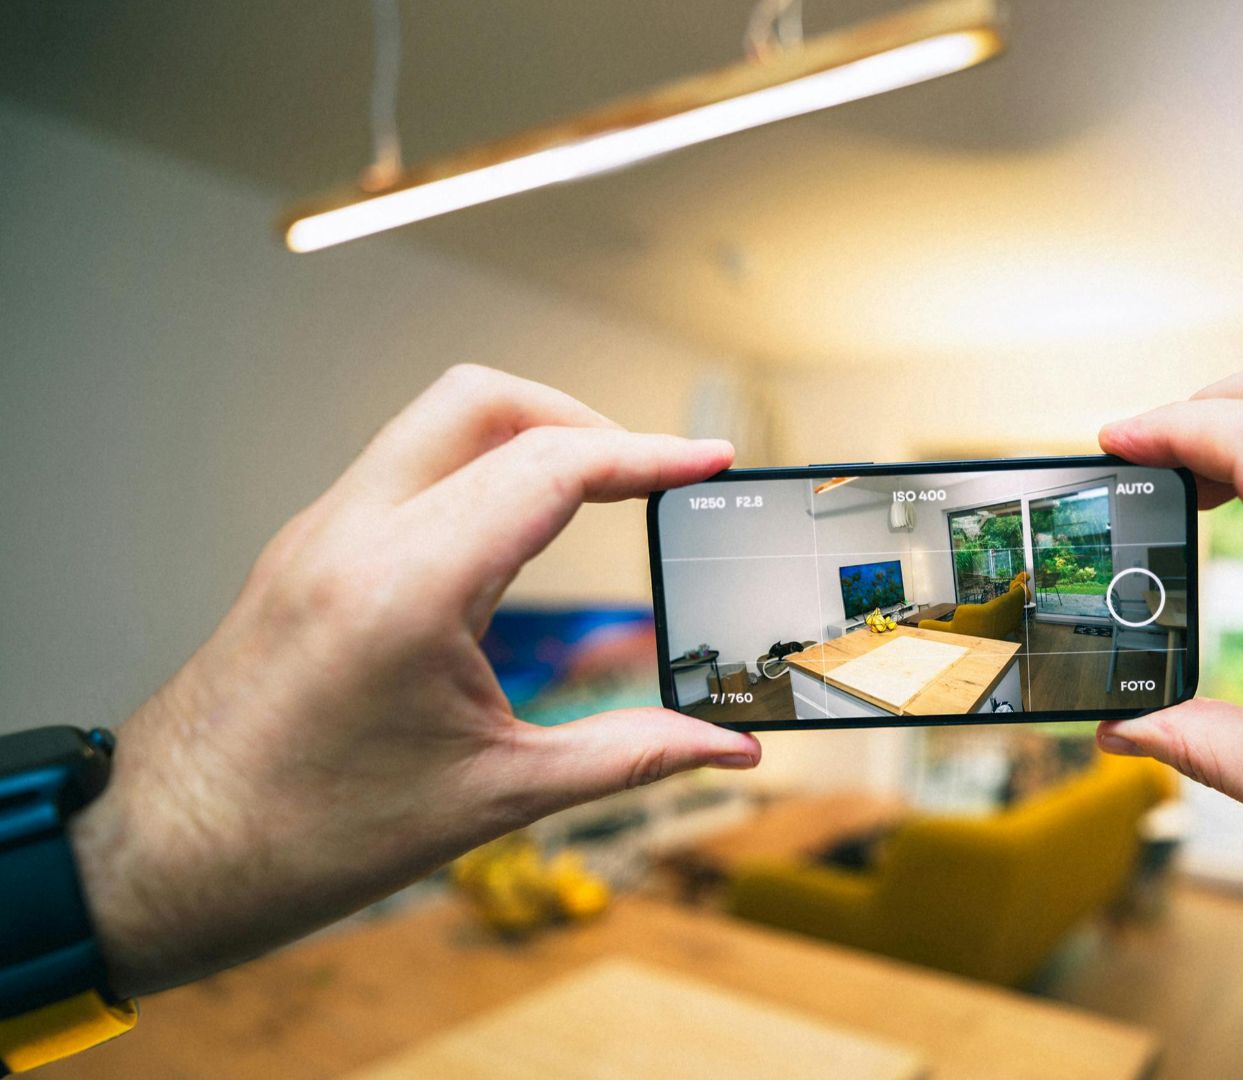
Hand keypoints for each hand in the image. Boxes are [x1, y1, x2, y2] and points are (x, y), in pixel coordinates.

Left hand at [70, 365, 761, 996]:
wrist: (160, 859)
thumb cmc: (305, 838)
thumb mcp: (494, 798)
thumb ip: (630, 756)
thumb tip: (730, 747)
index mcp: (405, 587)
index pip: (548, 467)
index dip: (647, 455)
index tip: (710, 461)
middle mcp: (352, 535)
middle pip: (483, 399)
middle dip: (581, 419)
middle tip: (647, 475)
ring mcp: (318, 536)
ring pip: (436, 423)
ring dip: (523, 439)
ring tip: (594, 499)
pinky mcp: (303, 553)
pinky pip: (402, 471)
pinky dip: (474, 476)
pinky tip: (514, 540)